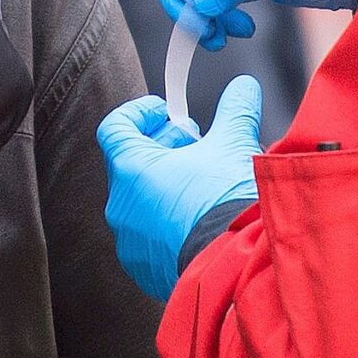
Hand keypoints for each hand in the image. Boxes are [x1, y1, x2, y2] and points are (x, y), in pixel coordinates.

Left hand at [95, 77, 262, 299]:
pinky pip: (150, 235)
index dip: (139, 113)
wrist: (237, 264)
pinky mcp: (146, 268)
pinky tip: (200, 216)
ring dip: (165, 184)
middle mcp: (121, 206)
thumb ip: (235, 110)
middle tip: (192, 142)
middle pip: (129, 163)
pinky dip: (169, 219)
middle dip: (162, 146)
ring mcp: (130, 242)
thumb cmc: (225, 204)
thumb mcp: (234, 145)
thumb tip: (243, 89)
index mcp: (131, 169)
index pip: (114, 127)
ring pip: (140, 202)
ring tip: (200, 179)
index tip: (164, 111)